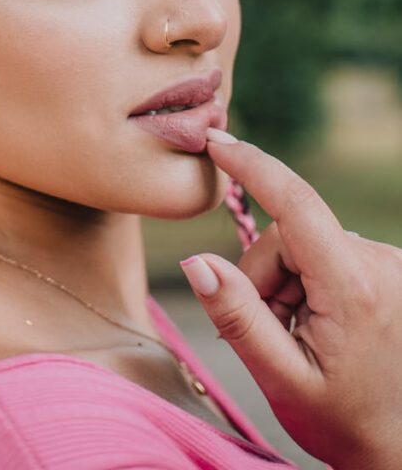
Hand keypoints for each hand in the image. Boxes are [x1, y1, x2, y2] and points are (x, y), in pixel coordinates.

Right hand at [180, 129, 401, 469]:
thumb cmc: (341, 421)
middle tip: (272, 332)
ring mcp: (387, 263)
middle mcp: (380, 263)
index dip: (253, 166)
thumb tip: (196, 261)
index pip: (297, 205)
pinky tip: (318, 325)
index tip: (216, 140)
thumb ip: (238, 317)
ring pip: (302, 245)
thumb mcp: (282, 379)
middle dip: (264, 277)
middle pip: (288, 236)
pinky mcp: (384, 267)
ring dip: (285, 284)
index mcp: (355, 288)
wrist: (396, 448)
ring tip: (300, 336)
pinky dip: (306, 283)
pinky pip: (323, 253)